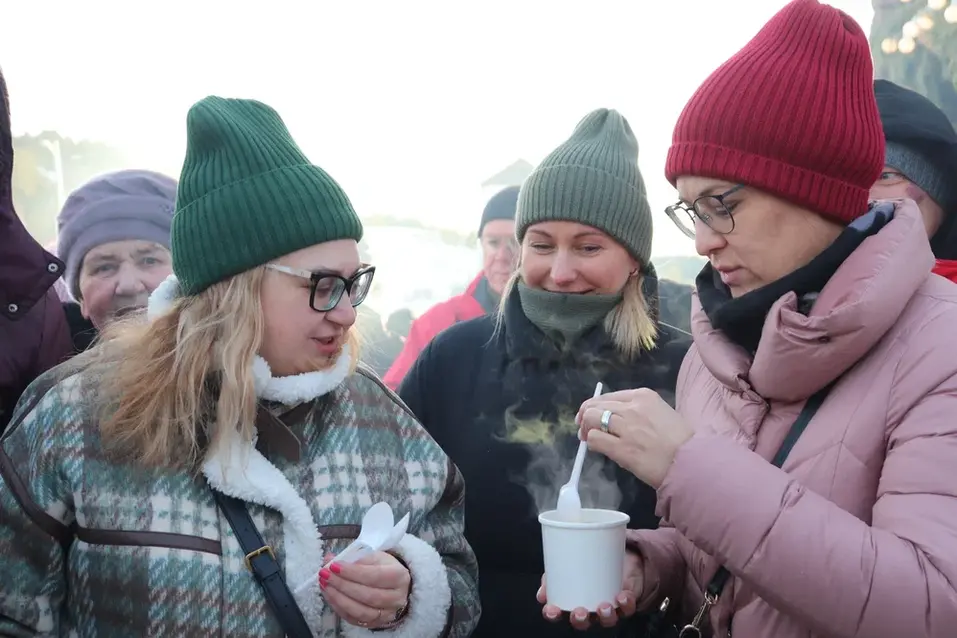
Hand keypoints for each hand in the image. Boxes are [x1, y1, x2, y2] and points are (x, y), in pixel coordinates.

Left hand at [320, 551, 410, 628]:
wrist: (395, 585)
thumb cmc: (383, 568)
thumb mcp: (374, 557)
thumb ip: (353, 557)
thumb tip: (329, 559)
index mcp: (399, 576)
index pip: (375, 576)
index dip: (353, 572)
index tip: (334, 565)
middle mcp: (396, 598)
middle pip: (367, 595)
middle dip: (342, 585)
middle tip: (325, 575)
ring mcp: (387, 613)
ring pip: (360, 611)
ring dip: (339, 598)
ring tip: (325, 586)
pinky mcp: (375, 623)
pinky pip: (354, 619)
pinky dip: (339, 608)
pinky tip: (330, 596)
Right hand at [536, 550, 642, 629]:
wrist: (618, 561)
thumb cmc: (589, 567)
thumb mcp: (567, 566)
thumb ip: (553, 576)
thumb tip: (542, 592)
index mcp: (572, 601)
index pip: (559, 614)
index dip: (553, 614)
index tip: (552, 610)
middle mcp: (590, 610)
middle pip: (583, 623)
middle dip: (580, 620)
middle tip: (579, 612)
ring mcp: (608, 608)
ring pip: (606, 620)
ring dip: (605, 616)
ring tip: (603, 606)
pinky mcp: (626, 603)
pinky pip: (627, 608)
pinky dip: (625, 603)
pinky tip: (622, 596)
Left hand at [577, 388, 693, 488]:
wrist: (691, 463)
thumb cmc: (682, 441)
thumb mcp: (663, 413)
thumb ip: (640, 412)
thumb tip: (617, 418)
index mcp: (643, 396)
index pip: (609, 396)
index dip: (596, 406)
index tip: (591, 415)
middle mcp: (632, 407)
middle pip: (595, 405)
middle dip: (585, 416)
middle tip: (583, 428)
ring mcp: (626, 427)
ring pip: (591, 419)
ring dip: (586, 429)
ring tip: (587, 438)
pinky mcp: (621, 448)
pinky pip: (594, 439)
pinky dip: (591, 443)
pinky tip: (596, 448)